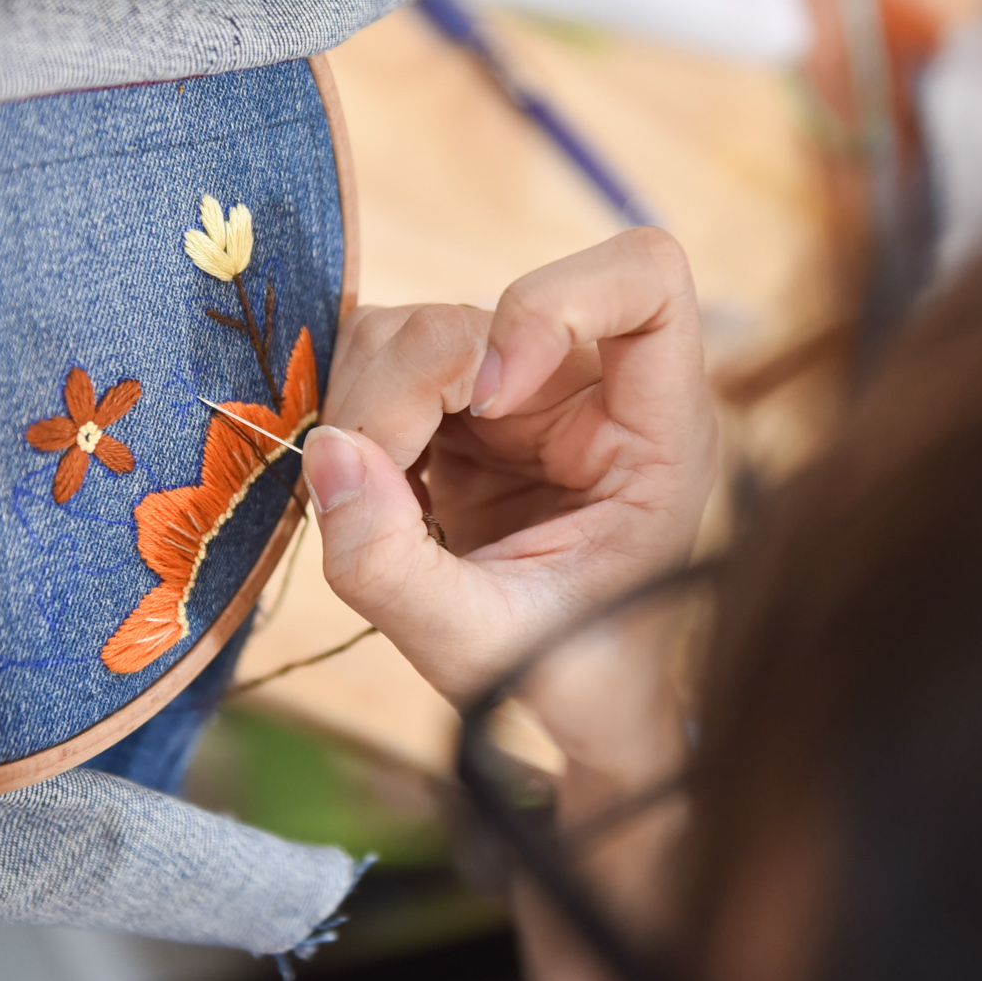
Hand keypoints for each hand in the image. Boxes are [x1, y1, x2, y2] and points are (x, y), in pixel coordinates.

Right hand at [304, 229, 716, 705]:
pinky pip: (379, 370)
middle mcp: (593, 389)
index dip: (553, 305)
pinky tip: (376, 497)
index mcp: (655, 432)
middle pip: (478, 310)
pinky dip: (352, 427)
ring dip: (367, 412)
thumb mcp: (478, 647)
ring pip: (413, 330)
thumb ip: (393, 566)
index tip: (489, 400)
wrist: (570, 701)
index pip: (646, 279)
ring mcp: (523, 391)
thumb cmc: (563, 674)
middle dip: (403, 394)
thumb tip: (326, 451)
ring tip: (382, 508)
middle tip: (379, 491)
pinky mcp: (462, 407)